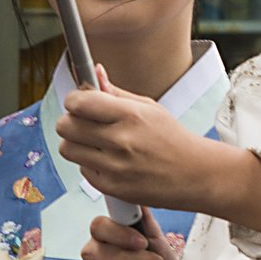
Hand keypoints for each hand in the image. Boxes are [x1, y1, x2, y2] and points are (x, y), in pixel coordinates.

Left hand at [53, 80, 217, 210]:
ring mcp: (114, 167)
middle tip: (85, 123)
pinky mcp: (112, 187)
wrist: (195, 174)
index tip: (78, 103)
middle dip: (71, 121)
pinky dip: (90, 165)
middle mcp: (120, 141)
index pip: (78, 102)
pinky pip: (82, 171)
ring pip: (66, 149)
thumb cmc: (172, 139)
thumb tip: (95, 72)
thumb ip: (116, 92)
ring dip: (76, 144)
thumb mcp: (149, 107)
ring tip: (96, 143)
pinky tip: (109, 161)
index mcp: (130, 115)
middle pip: (65, 126)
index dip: (73, 100)